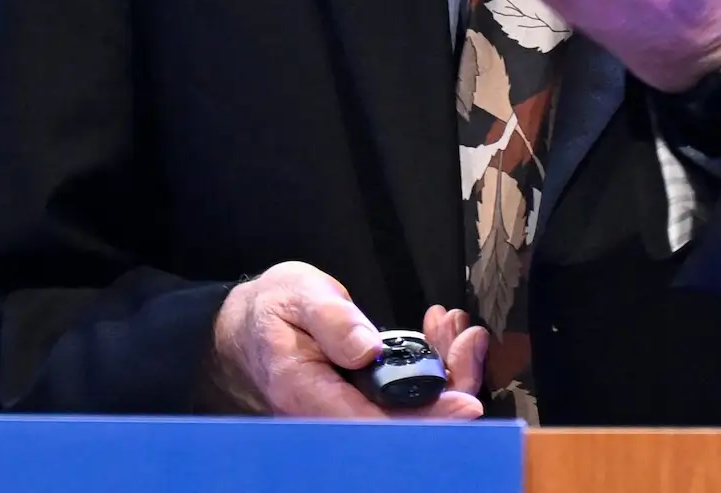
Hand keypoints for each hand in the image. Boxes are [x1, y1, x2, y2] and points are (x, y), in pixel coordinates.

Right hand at [200, 261, 488, 417]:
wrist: (250, 324)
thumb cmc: (273, 309)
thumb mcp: (299, 296)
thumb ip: (333, 322)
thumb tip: (368, 349)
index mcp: (306, 394)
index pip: (373, 424)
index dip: (424, 419)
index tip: (465, 404)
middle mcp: (328, 415)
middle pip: (403, 423)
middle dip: (450, 383)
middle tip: (470, 338)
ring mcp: (347, 412)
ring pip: (412, 411)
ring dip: (447, 370)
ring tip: (458, 327)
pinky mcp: (362, 402)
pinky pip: (406, 397)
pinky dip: (433, 365)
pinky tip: (440, 333)